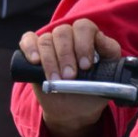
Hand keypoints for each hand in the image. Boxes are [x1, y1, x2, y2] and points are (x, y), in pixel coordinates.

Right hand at [19, 19, 121, 136]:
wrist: (75, 109)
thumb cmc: (93, 88)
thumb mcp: (108, 75)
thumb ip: (110, 55)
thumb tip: (102, 40)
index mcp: (88, 37)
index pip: (84, 27)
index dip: (84, 44)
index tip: (86, 66)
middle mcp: (68, 36)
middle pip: (63, 32)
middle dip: (66, 56)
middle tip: (70, 77)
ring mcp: (50, 43)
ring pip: (46, 39)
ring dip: (50, 61)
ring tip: (55, 81)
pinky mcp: (34, 52)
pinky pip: (27, 40)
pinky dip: (30, 48)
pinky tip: (35, 61)